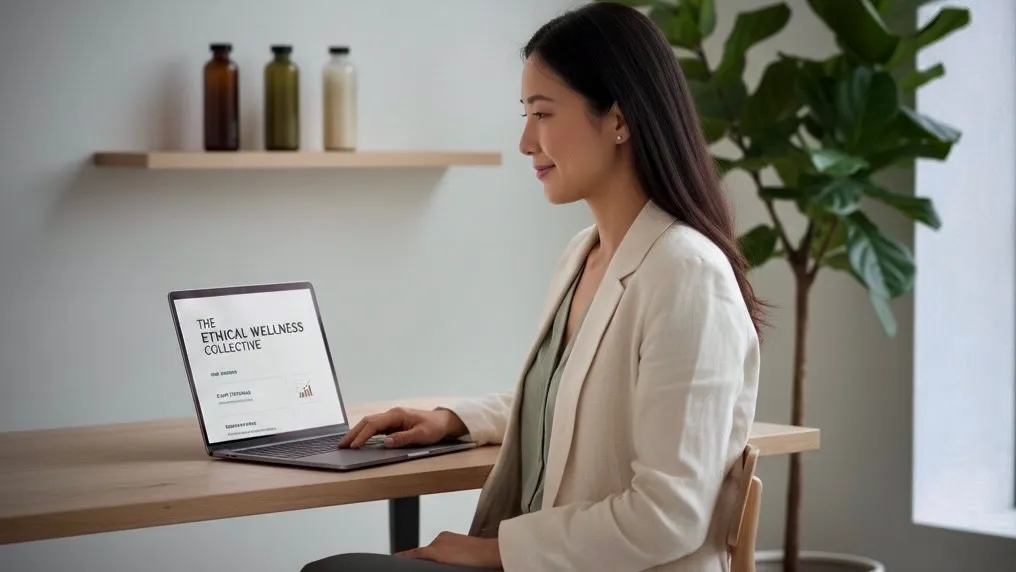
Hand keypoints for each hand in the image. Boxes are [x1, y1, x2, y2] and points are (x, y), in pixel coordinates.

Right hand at [337, 406, 467, 448]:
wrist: (443, 422)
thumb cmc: (434, 427)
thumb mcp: (421, 435)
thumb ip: (403, 438)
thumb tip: (386, 442)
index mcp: (397, 415)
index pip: (374, 424)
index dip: (363, 435)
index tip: (354, 445)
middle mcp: (392, 414)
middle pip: (368, 421)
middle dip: (354, 432)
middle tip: (342, 444)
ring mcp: (392, 418)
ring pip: (370, 423)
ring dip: (357, 432)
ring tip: (346, 443)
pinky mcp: (393, 423)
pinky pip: (375, 427)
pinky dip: (365, 432)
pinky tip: (359, 440)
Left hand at [397, 531, 501, 568]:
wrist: (488, 552)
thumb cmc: (482, 554)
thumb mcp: (466, 553)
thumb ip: (455, 555)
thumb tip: (454, 561)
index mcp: (448, 537)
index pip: (433, 548)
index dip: (427, 556)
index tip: (425, 560)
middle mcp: (440, 538)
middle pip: (426, 551)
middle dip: (424, 560)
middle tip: (422, 565)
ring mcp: (436, 545)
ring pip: (421, 554)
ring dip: (418, 560)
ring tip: (410, 564)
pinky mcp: (434, 553)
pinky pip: (415, 555)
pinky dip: (406, 558)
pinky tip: (398, 560)